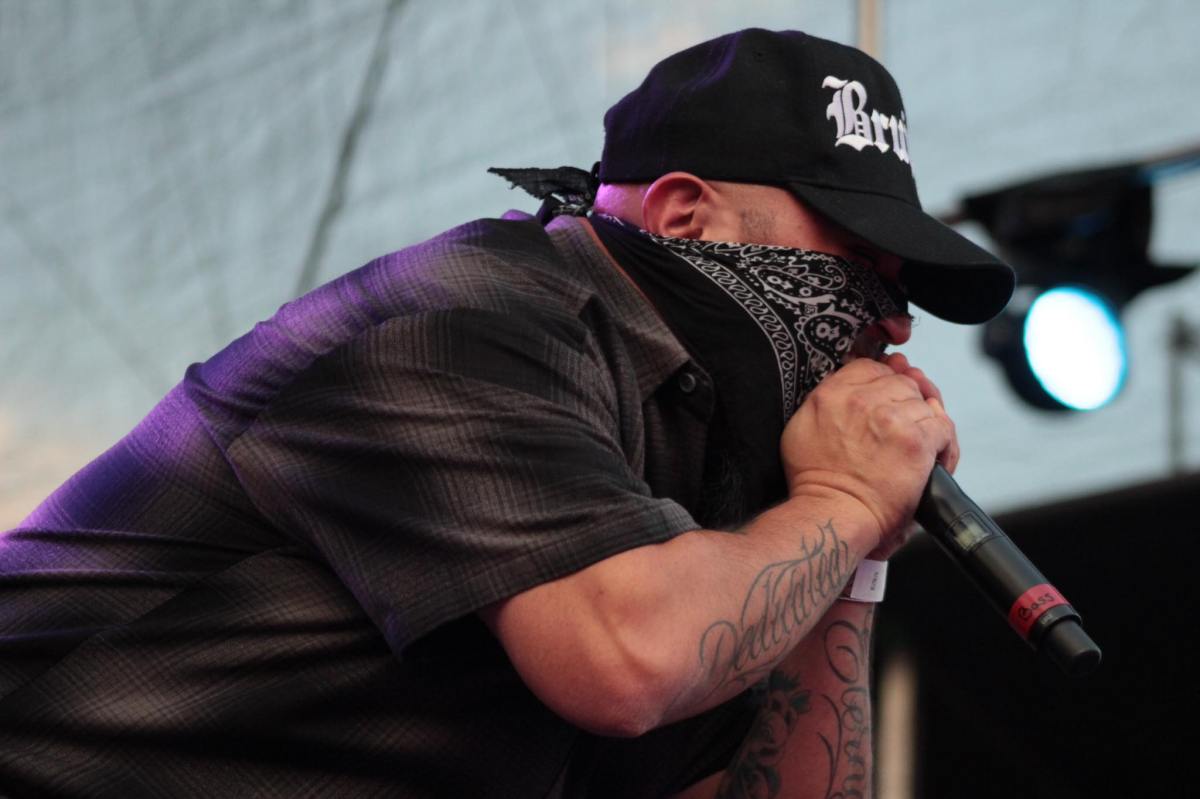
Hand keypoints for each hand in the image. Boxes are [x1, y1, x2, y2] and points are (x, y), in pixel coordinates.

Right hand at [780, 354, 957, 552]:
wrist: (832, 513)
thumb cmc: (817, 483)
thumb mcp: (803, 429)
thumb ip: (826, 403)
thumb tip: (852, 391)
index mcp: (833, 393)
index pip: (872, 368)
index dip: (886, 382)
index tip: (890, 397)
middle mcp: (862, 399)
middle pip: (902, 383)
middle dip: (907, 402)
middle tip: (906, 427)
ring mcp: (892, 418)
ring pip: (925, 404)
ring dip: (925, 424)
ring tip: (918, 449)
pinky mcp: (916, 442)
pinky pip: (944, 428)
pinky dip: (945, 445)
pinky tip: (936, 459)